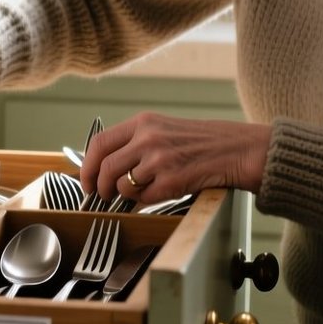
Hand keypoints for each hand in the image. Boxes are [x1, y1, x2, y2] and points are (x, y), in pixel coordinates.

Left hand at [80, 113, 271, 204]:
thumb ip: (133, 143)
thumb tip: (102, 169)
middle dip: (101, 188)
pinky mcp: (171, 180)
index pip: (99, 143)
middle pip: (106, 168)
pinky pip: (145, 199)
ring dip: (128, 195)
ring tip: (144, 190)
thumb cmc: (198, 143)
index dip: (87, 166)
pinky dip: (148, 201)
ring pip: (124, 186)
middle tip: (104, 197)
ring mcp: (159, 159)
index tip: (87, 182)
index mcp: (143, 122)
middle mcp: (148, 137)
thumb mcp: (162, 129)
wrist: (235, 150)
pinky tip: (164, 191)